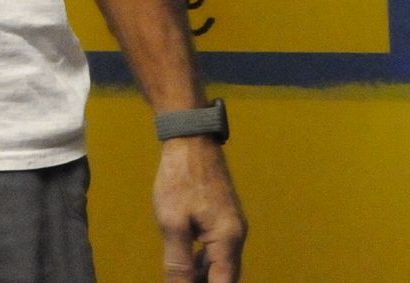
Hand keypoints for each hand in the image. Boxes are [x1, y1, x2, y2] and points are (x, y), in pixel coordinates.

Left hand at [153, 137, 245, 280]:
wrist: (191, 140)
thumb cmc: (180, 177)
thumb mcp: (173, 223)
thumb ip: (178, 261)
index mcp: (228, 239)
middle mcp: (236, 236)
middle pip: (226, 276)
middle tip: (182, 282)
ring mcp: (232, 227)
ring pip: (222, 264)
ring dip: (205, 275)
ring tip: (182, 277)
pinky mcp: (224, 219)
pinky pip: (218, 250)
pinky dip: (205, 262)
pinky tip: (189, 264)